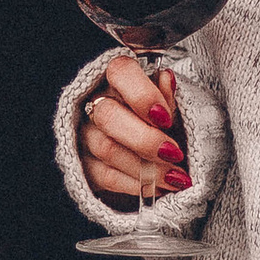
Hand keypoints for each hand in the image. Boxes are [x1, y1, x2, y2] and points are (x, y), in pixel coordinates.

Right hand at [78, 53, 189, 203]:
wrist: (145, 147)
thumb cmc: (158, 119)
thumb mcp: (169, 105)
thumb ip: (167, 96)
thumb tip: (167, 79)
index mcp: (118, 77)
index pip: (121, 72)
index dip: (143, 96)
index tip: (167, 119)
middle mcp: (95, 100)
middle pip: (108, 116)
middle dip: (145, 140)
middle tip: (175, 154)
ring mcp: (85, 133)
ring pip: (107, 149)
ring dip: (145, 168)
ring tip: (175, 177)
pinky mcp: (84, 163)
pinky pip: (106, 176)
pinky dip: (136, 184)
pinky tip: (158, 187)